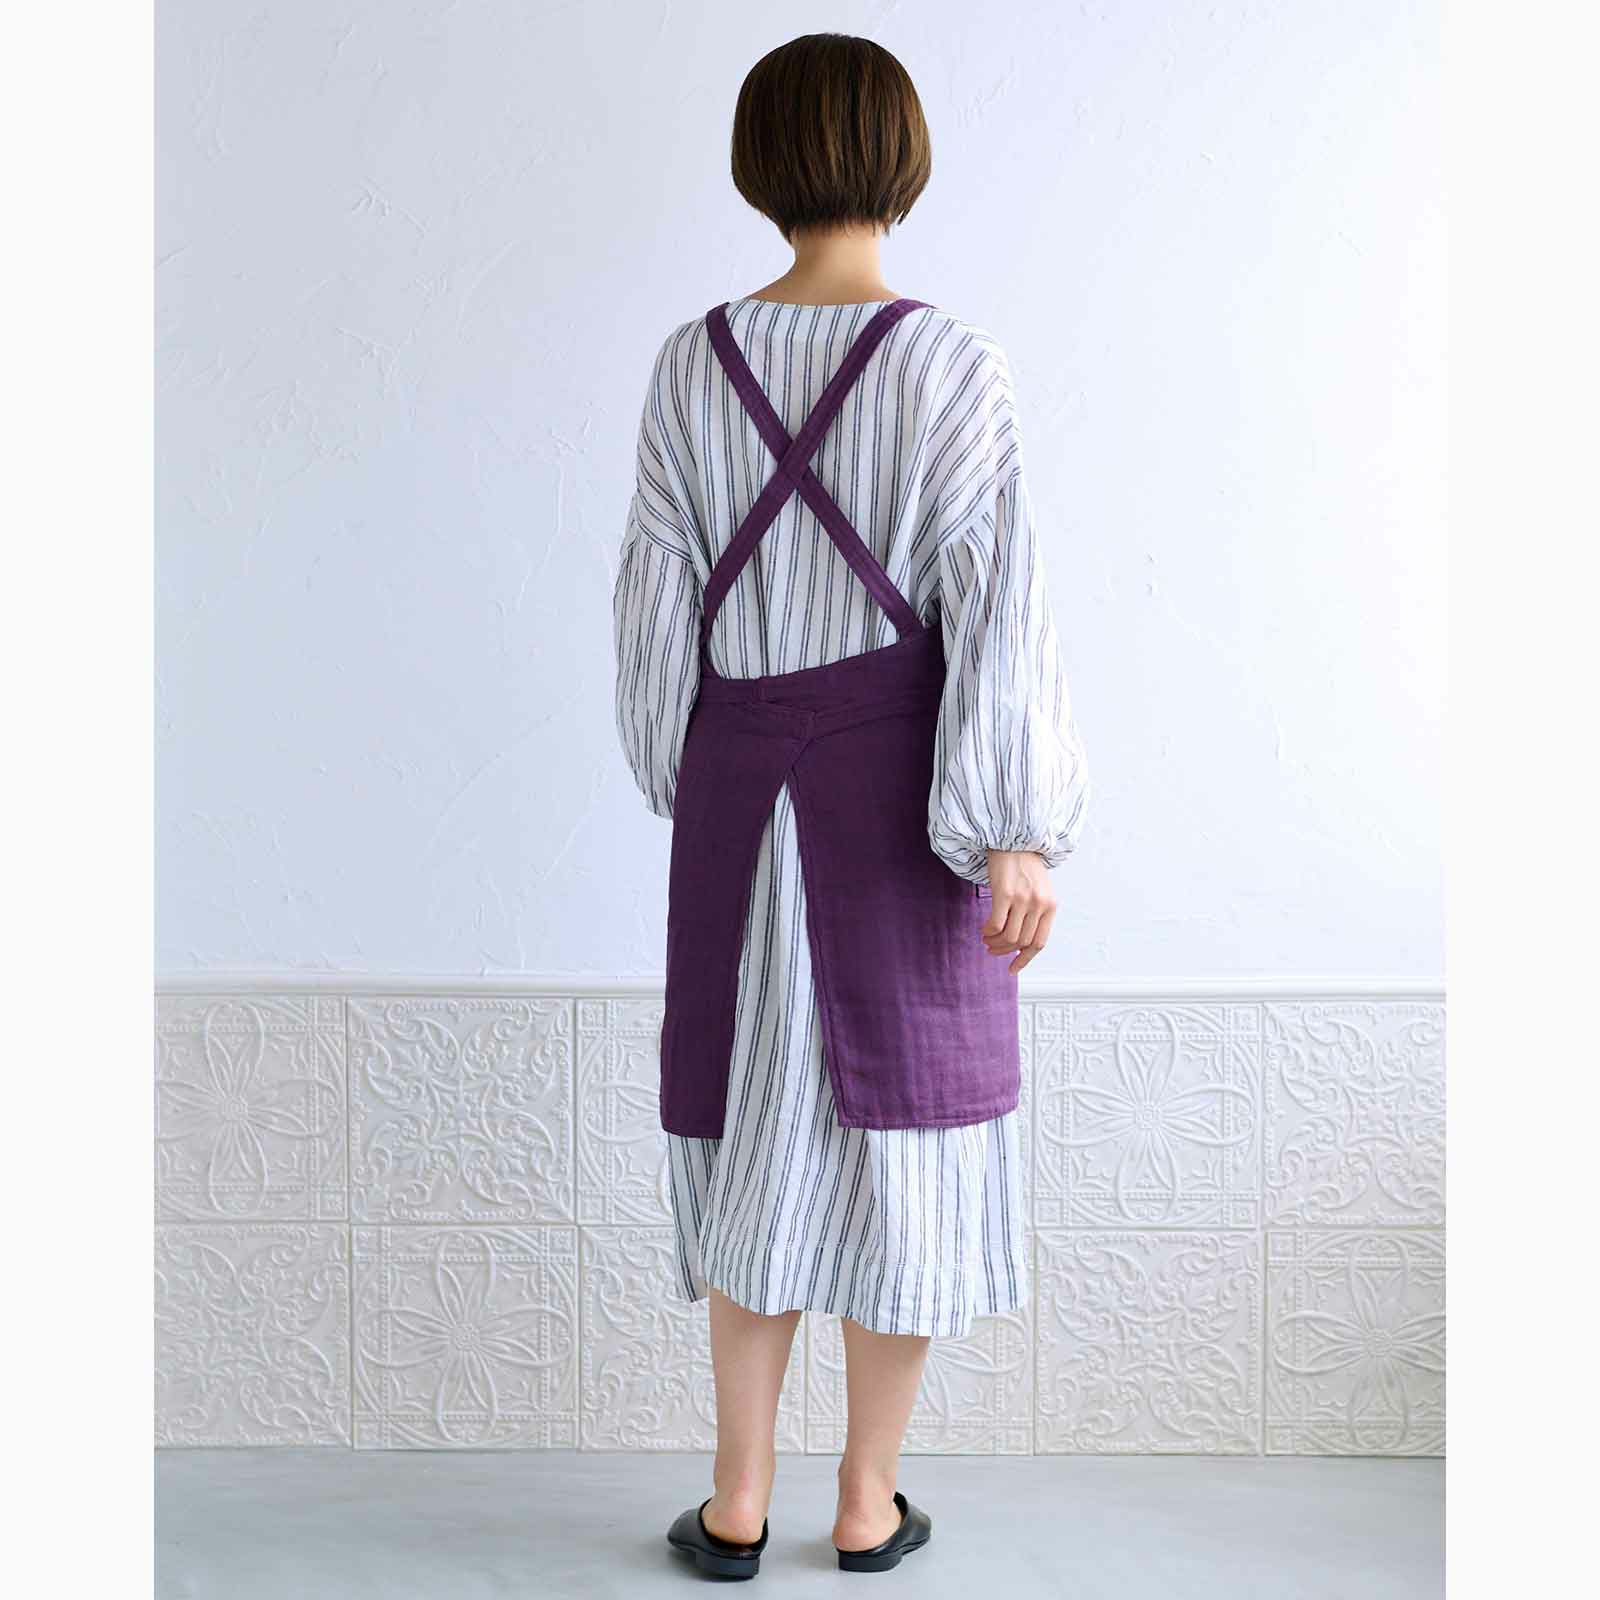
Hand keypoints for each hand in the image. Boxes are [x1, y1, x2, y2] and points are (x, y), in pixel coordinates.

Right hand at [980, 850, 1056, 974]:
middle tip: (992, 949)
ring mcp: (1022, 899)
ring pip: (1008, 937)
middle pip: (1021, 942)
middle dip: (1005, 950)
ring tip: (987, 940)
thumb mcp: (1040, 890)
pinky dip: (988, 932)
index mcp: (1050, 906)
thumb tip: (1021, 943)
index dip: (1024, 959)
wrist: (1015, 841)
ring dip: (995, 943)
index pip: (1039, 943)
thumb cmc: (1025, 866)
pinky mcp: (1005, 894)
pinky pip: (995, 924)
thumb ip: (1036, 913)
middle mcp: (1039, 904)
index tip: (1012, 968)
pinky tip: (984, 930)